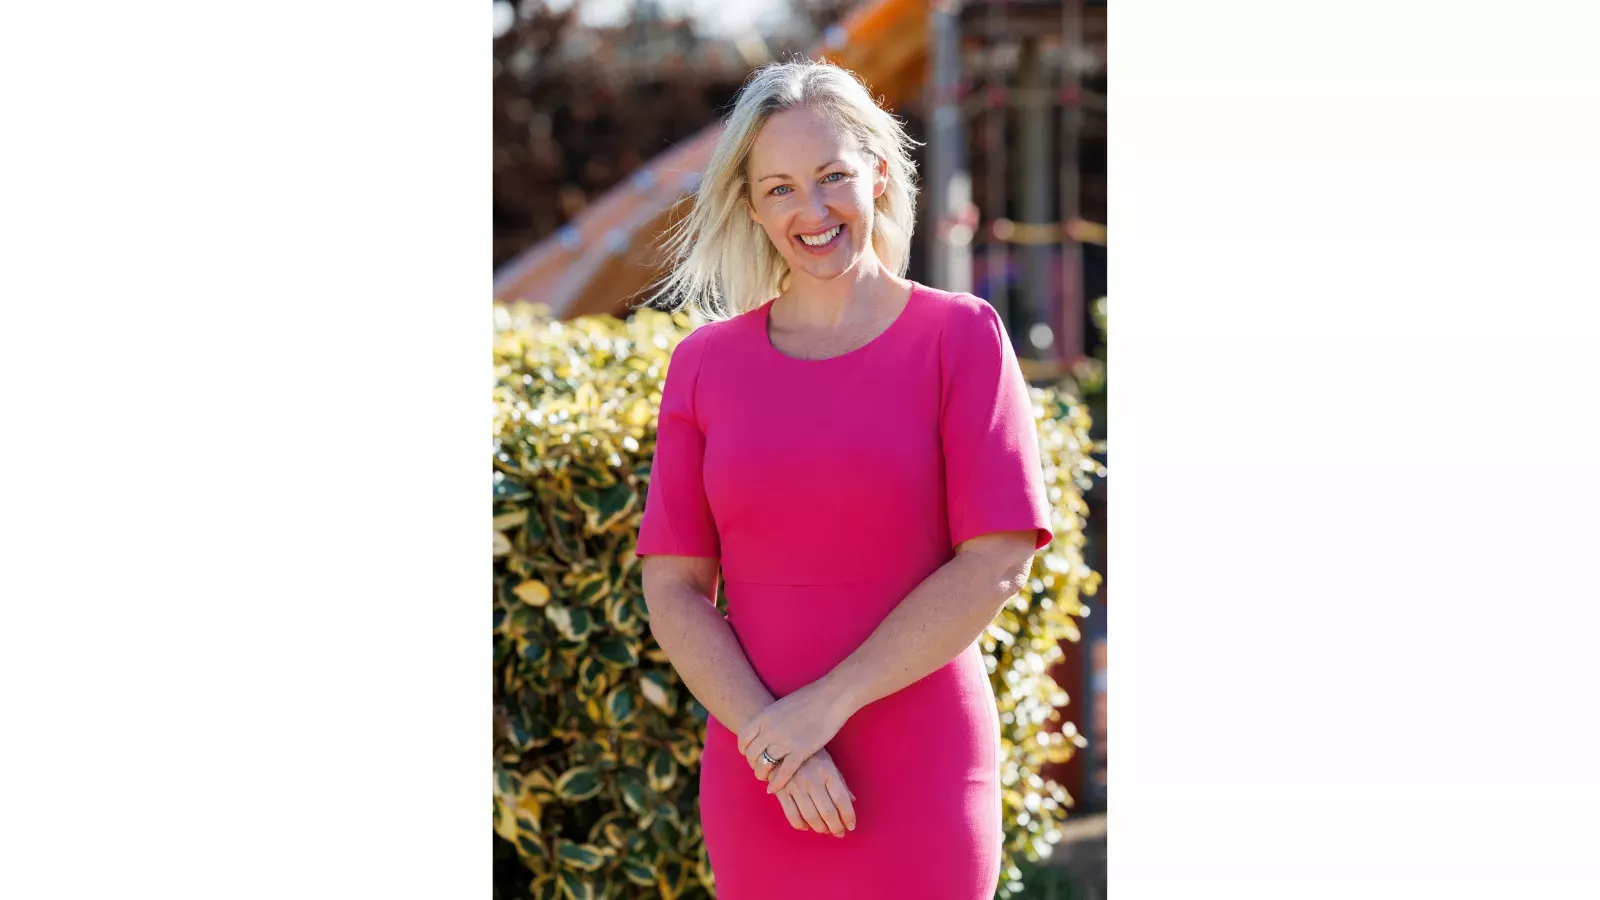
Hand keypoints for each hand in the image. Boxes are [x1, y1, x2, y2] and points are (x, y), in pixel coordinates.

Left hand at [737, 677, 854, 794]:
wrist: (831, 696)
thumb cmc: (810, 698)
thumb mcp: (782, 705)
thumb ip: (771, 719)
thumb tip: (764, 730)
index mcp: (764, 716)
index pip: (743, 738)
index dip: (744, 749)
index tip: (748, 753)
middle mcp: (770, 729)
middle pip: (752, 754)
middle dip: (753, 764)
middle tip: (759, 768)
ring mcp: (785, 741)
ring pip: (765, 764)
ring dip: (762, 774)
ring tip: (766, 778)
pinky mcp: (801, 751)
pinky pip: (783, 772)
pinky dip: (777, 783)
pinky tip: (773, 789)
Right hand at [773, 749, 856, 836]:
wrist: (782, 745)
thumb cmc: (810, 754)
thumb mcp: (829, 763)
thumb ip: (840, 783)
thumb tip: (852, 801)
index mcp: (827, 771)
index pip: (841, 799)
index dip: (848, 816)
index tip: (851, 825)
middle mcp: (812, 780)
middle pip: (827, 812)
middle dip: (836, 827)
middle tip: (840, 833)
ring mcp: (795, 786)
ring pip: (810, 817)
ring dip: (821, 828)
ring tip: (826, 830)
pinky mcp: (781, 791)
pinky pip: (792, 815)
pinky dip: (801, 825)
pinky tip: (807, 826)